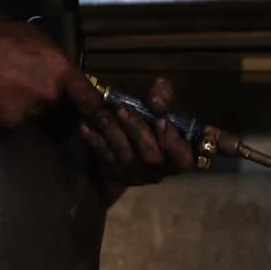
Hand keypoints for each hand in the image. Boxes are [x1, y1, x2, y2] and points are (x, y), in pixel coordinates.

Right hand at [0, 22, 89, 130]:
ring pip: (34, 115)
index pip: (89, 97)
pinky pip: (12, 123)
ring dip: (24, 107)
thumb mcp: (30, 36)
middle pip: (57, 106)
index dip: (94, 108)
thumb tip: (62, 67)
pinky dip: (4, 116)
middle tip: (24, 84)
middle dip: (47, 100)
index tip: (97, 114)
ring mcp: (29, 112)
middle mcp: (49, 95)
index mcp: (60, 70)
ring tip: (3, 88)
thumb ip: (53, 56)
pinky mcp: (8, 126)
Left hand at [70, 76, 194, 187]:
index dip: (174, 142)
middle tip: (121, 109)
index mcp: (178, 151)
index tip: (161, 121)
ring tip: (101, 114)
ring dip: (113, 133)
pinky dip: (95, 141)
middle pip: (151, 156)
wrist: (122, 130)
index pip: (184, 156)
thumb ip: (160, 94)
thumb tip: (157, 101)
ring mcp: (137, 174)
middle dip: (136, 130)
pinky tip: (86, 126)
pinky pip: (105, 159)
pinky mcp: (116, 175)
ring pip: (126, 157)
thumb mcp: (154, 98)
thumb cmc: (146, 113)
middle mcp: (160, 167)